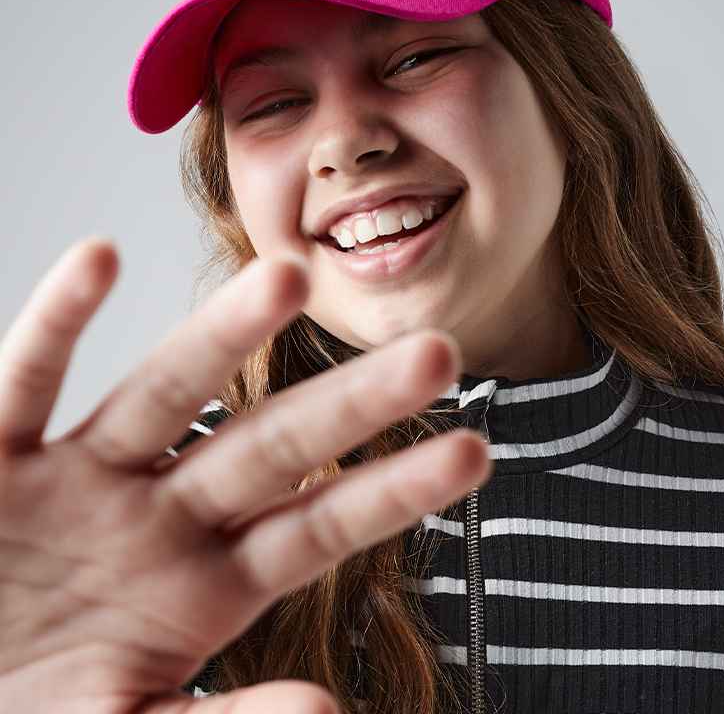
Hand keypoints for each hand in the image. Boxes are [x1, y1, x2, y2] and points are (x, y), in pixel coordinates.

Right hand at [0, 237, 490, 712]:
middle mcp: (156, 513)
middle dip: (350, 404)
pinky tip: (99, 258)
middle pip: (268, 446)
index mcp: (204, 582)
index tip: (475, 454)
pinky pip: (28, 378)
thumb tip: (327, 710)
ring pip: (163, 391)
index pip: (318, 527)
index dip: (393, 491)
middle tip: (439, 351)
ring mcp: (76, 478)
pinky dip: (57, 322)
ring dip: (223, 334)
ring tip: (289, 275)